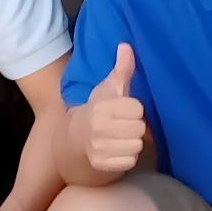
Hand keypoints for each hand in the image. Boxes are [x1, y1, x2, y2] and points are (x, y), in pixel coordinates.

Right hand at [75, 45, 148, 176]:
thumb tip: (126, 45)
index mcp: (100, 108)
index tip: (124, 109)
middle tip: (123, 125)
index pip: (137, 109)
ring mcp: (99, 149)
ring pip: (136, 145)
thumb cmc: (96, 110)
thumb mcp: (107, 89)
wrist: (72, 140)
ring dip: (132, 142)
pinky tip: (117, 150)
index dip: (134, 109)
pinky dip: (127, 157)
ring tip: (121, 137)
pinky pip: (130, 161)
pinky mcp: (102, 165)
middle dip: (134, 126)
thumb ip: (121, 69)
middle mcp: (98, 129)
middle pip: (139, 128)